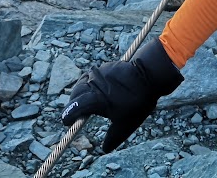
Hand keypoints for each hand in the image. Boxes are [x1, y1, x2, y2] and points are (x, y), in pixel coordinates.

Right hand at [61, 39, 182, 151]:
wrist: (149, 75)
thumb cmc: (137, 101)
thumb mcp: (126, 125)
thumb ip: (113, 138)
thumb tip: (105, 149)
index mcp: (96, 99)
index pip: (75, 107)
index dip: (69, 116)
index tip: (66, 123)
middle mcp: (93, 84)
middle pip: (76, 94)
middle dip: (73, 105)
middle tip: (74, 115)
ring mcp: (98, 73)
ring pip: (81, 83)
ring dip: (79, 93)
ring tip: (83, 102)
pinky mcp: (104, 67)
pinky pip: (90, 76)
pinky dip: (88, 84)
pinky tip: (93, 90)